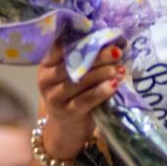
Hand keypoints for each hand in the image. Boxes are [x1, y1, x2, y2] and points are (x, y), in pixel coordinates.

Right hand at [37, 41, 125, 161]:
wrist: (67, 129)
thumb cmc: (74, 94)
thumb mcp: (73, 74)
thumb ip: (82, 59)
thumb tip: (109, 40)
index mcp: (46, 65)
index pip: (62, 47)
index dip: (83, 41)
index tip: (102, 35)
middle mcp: (46, 80)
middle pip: (72, 63)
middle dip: (97, 56)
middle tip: (117, 51)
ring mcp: (54, 97)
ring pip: (80, 80)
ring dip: (103, 73)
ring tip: (120, 69)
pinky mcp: (66, 113)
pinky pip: (86, 99)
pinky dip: (102, 91)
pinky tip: (115, 85)